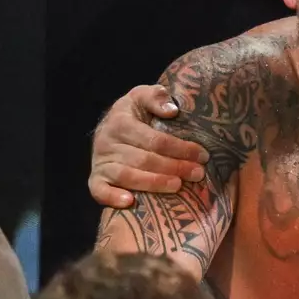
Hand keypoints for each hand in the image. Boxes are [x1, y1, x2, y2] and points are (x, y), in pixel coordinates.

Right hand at [88, 85, 208, 208]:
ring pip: (126, 176)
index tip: (202, 155)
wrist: (107, 126)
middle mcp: (107, 142)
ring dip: (154, 183)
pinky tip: (130, 202)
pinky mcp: (95, 179)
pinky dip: (112, 197)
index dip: (180, 148)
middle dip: (174, 167)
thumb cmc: (134, 114)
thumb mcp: (143, 96)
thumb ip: (156, 97)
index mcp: (121, 122)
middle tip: (198, 174)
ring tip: (178, 186)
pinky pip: (99, 191)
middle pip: (144, 159)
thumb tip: (171, 110)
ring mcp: (100, 163)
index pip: (155, 140)